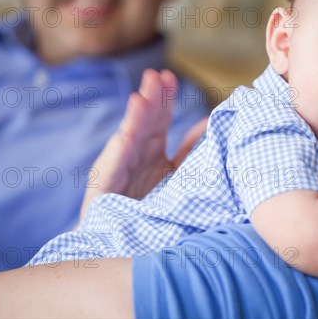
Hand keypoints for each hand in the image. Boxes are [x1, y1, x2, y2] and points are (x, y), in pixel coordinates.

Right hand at [80, 69, 207, 220]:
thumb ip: (189, 151)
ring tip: (144, 92)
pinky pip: (117, 161)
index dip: (164, 98)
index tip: (170, 77)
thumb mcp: (175, 175)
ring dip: (137, 113)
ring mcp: (120, 167)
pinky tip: (128, 129)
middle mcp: (135, 155)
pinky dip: (123, 143)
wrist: (119, 244)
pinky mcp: (107, 183)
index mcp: (152, 152)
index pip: (159, 118)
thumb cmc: (147, 209)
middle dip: (151, 97)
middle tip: (157, 74)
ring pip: (130, 134)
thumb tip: (210, 125)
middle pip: (144, 120)